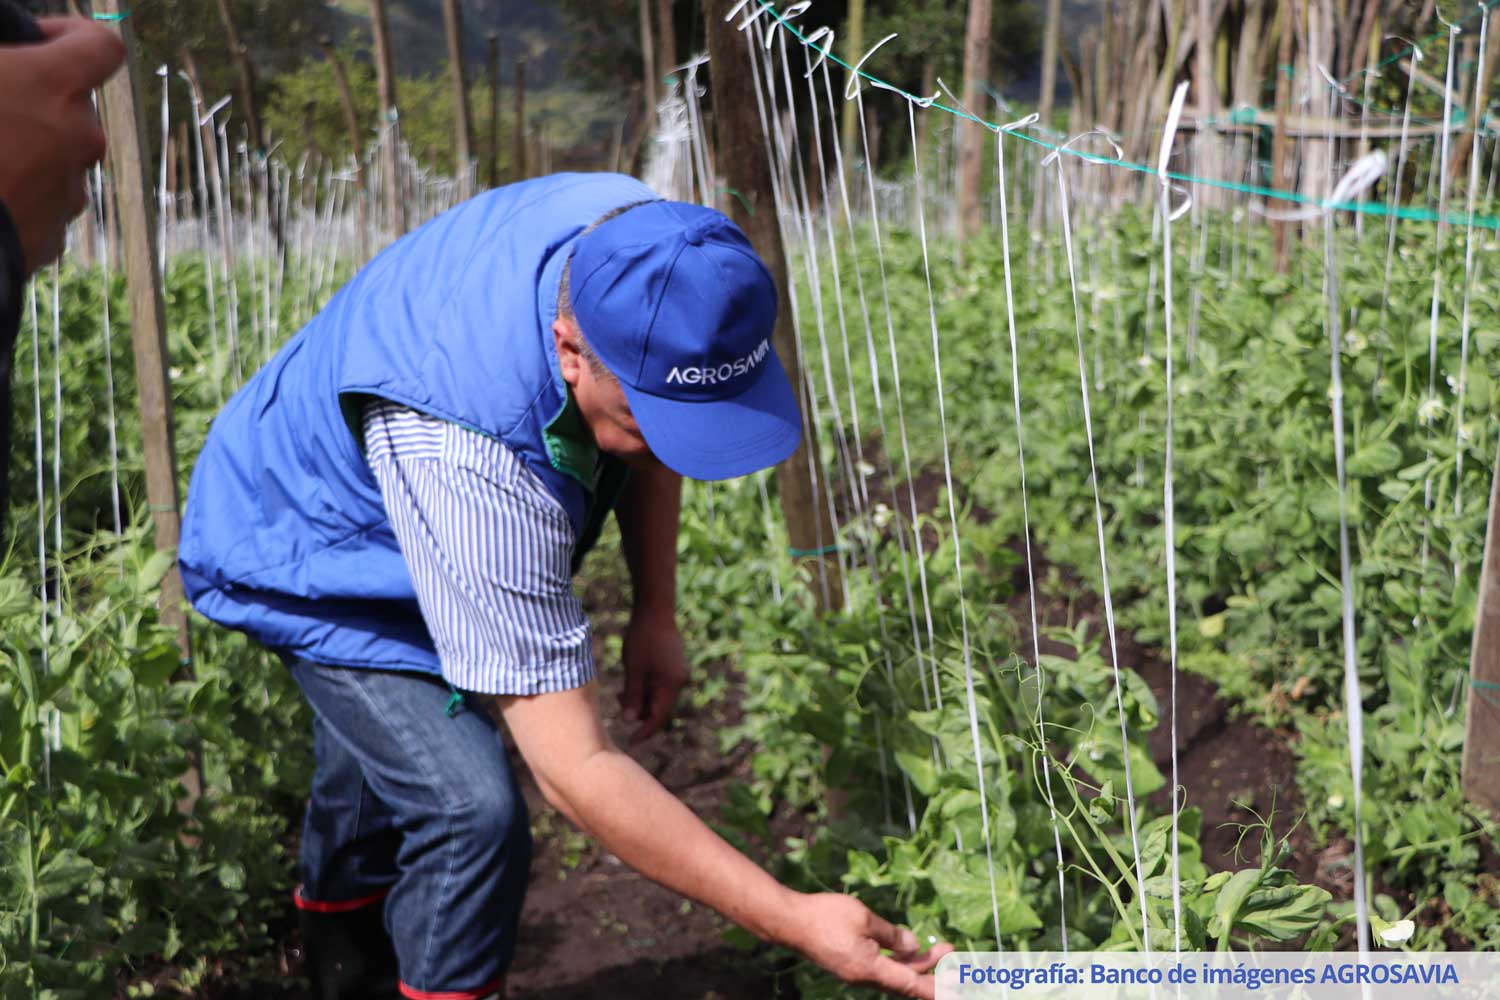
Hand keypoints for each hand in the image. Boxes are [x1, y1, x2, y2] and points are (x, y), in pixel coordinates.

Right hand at [0, 17, 124, 274]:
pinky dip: (19, 197)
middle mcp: (78, 137)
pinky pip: (42, 204)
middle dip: (39, 103)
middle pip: (75, 108)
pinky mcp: (55, 235)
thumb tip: (7, 71)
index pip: (101, 47)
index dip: (74, 38)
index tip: (42, 42)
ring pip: (59, 159)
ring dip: (29, 153)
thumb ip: (0, 64)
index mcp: (55, 86)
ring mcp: (71, 191)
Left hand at [619, 612, 686, 743]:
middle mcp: (677, 681)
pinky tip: (631, 681)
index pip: (659, 717)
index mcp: (671, 685)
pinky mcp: (672, 665)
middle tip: (618, 702)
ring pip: (658, 697)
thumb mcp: (634, 669)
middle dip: (639, 712)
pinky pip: (659, 686)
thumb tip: (628, 720)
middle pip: (659, 708)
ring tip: (621, 692)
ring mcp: (676, 673)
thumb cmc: (642, 638)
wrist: (655, 609)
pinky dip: (645, 689)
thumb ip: (632, 695)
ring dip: (640, 699)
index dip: (645, 731)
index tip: (631, 741)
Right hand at [780, 893, 951, 998]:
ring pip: (894, 974)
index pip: (911, 984)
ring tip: (939, 948)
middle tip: (952, 952)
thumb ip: (891, 934)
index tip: (957, 991)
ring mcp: (856, 971)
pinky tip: (907, 948)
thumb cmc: (826, 916)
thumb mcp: (864, 918)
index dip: (935, 989)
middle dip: (932, 969)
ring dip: (917, 964)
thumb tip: (913, 946)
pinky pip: (881, 967)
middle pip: (905, 980)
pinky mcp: (849, 963)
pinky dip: (899, 961)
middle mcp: (864, 976)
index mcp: (870, 968)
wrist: (790, 921)